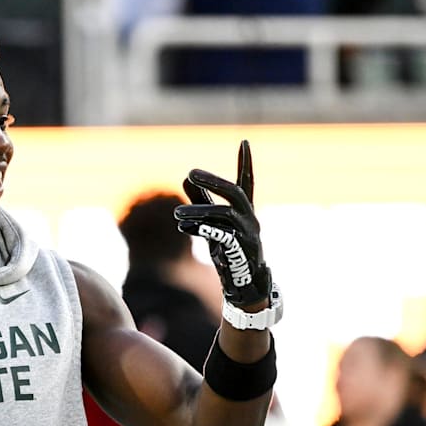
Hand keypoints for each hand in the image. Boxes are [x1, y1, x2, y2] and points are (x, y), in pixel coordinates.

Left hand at [174, 140, 271, 308]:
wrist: (243, 283)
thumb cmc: (228, 250)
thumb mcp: (211, 224)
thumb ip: (200, 202)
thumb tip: (185, 178)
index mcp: (244, 210)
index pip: (247, 182)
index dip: (246, 163)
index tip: (244, 141)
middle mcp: (249, 218)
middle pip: (235, 193)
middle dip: (214, 181)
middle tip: (191, 173)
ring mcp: (247, 234)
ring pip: (224, 215)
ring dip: (199, 210)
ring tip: (175, 212)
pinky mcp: (240, 251)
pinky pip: (221, 236)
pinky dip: (201, 229)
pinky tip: (183, 227)